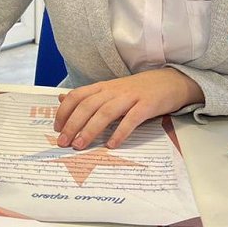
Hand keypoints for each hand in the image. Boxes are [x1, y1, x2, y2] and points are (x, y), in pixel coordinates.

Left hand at [54, 68, 203, 149]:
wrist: (170, 81)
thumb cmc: (137, 90)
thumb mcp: (110, 89)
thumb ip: (87, 95)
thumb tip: (61, 98)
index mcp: (103, 87)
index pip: (77, 96)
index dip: (65, 111)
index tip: (57, 129)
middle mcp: (113, 90)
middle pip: (88, 105)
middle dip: (72, 124)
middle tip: (63, 142)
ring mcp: (130, 97)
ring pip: (105, 112)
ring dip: (90, 129)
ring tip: (80, 145)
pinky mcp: (147, 105)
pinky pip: (131, 119)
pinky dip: (120, 132)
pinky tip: (111, 144)